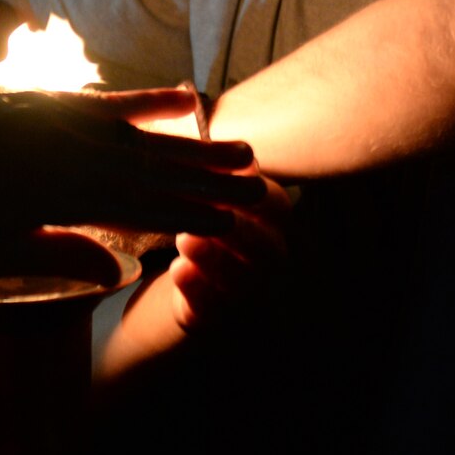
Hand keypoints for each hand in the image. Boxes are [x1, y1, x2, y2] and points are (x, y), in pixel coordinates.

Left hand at [0, 83, 266, 282]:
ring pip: (146, 138)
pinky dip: (151, 100)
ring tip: (243, 153)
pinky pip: (111, 100)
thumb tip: (118, 271)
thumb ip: (56, 255)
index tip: (238, 223)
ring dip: (196, 147)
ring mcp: (63, 120)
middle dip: (213, 183)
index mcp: (63, 197)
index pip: (145, 211)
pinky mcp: (46, 99)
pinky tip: (186, 98)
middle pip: (158, 171)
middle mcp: (74, 153)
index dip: (194, 217)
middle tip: (264, 191)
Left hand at [166, 175, 291, 332]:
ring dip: (214, 260)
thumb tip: (222, 135)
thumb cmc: (198, 225)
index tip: (228, 181)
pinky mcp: (215, 320)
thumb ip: (218, 171)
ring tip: (186, 241)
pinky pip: (212, 312)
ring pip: (240, 282)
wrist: (178, 284)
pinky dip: (196, 292)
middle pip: (268, 249)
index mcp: (270, 227)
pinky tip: (178, 272)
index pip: (276, 208)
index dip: (254, 195)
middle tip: (207, 216)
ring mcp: (246, 296)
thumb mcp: (206, 195)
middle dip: (239, 232)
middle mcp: (267, 262)